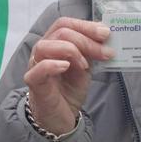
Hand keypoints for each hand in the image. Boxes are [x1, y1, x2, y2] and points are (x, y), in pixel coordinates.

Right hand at [22, 17, 113, 134]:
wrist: (60, 117)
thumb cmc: (70, 89)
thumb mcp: (85, 66)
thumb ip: (91, 51)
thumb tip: (106, 35)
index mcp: (54, 43)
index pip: (65, 23)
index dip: (86, 26)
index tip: (106, 33)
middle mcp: (43, 50)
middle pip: (60, 32)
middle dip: (86, 39)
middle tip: (105, 52)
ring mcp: (35, 65)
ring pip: (46, 45)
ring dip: (71, 50)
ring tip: (85, 65)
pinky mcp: (34, 82)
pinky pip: (39, 67)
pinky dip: (53, 64)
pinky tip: (66, 66)